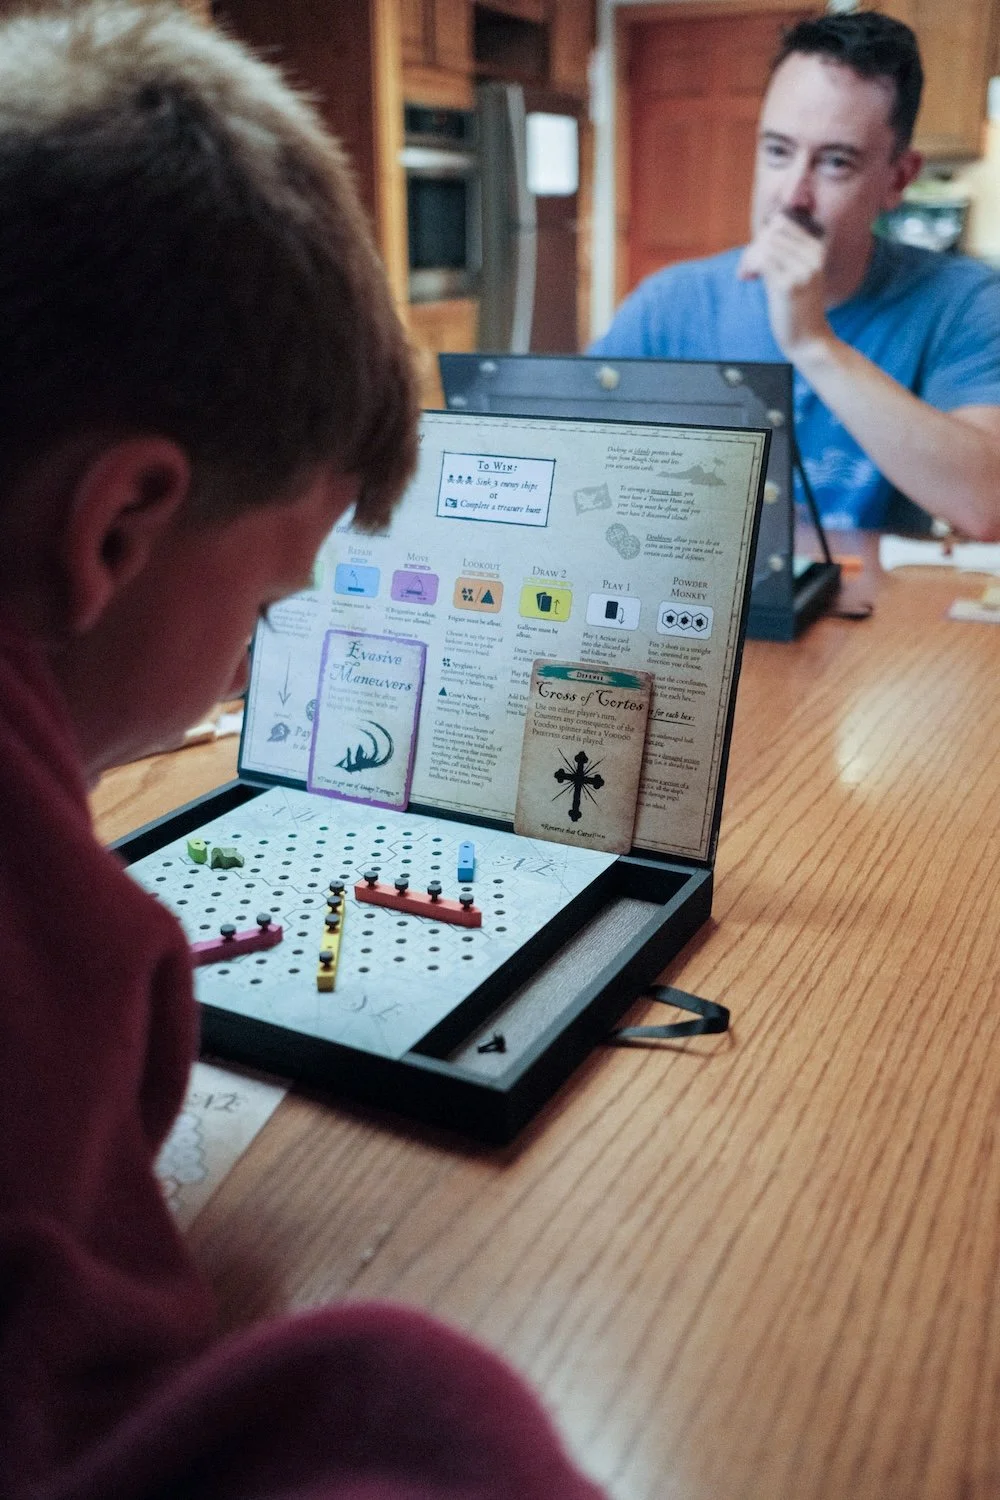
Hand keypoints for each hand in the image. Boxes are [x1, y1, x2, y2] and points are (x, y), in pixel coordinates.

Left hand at [737, 208, 829, 359]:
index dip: (764, 235)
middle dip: (755, 247)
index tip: (757, 254)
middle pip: (773, 232)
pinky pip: (762, 262)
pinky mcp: (787, 286)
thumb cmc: (799, 306)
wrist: (809, 339)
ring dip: (750, 258)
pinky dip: (749, 267)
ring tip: (748, 273)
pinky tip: (748, 277)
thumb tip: (764, 231)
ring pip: (766, 245)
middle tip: (749, 266)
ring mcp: (802, 271)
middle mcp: (813, 256)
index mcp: (818, 249)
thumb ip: (785, 252)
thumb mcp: (799, 272)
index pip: (784, 222)